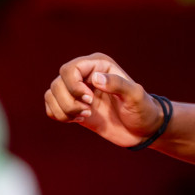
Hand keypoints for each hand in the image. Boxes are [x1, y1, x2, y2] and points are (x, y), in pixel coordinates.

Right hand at [44, 53, 161, 147]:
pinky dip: (59, 115)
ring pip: (52, 94)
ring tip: (85, 116)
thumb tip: (96, 79)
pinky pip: (51, 107)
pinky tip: (78, 119)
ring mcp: (77, 91)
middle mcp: (85, 75)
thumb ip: (118, 84)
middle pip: (58, 82)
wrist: (142, 130)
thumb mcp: (136, 96)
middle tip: (89, 110)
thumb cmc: (142, 110)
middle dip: (69, 100)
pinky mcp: (73, 106)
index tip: (89, 99)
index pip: (70, 69)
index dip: (73, 85)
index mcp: (99, 65)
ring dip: (64, 109)